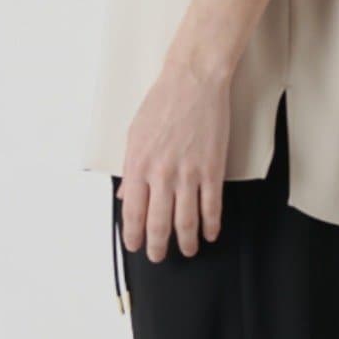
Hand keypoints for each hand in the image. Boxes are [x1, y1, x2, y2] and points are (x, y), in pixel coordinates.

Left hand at [120, 58, 229, 261]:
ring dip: (186, 242)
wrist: (192, 82)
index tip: (135, 246)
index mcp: (137, 166)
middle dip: (158, 247)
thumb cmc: (162, 103)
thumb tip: (126, 196)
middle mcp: (160, 174)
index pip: (133, 213)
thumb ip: (130, 169)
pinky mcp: (211, 169)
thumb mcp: (134, 135)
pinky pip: (211, 207)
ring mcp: (187, 174)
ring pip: (186, 222)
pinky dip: (211, 225)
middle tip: (159, 256)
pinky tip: (210, 233)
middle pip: (158, 224)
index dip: (133, 235)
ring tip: (188, 250)